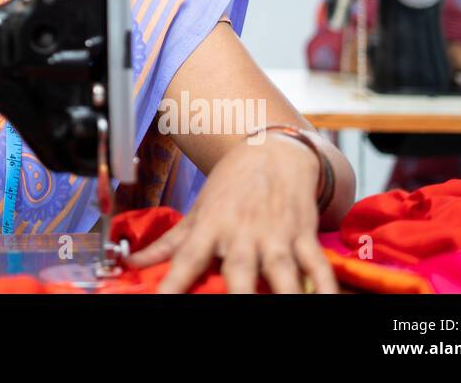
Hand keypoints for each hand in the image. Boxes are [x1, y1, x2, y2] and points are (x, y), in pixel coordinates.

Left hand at [125, 133, 337, 293]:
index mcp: (212, 227)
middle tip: (231, 307)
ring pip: (282, 272)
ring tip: (283, 309)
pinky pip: (317, 265)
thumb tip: (134, 263)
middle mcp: (243, 234)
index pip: (187, 260)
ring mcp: (276, 236)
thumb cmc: (231, 184)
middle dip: (236, 293)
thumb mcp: (197, 210)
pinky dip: (325, 284)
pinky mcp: (304, 235)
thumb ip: (168, 243)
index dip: (173, 284)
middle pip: (238, 270)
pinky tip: (327, 299)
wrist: (273, 150)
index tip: (162, 301)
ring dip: (284, 294)